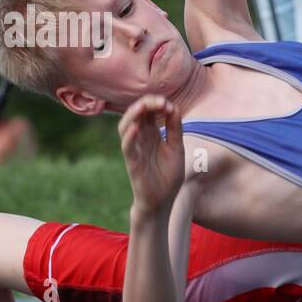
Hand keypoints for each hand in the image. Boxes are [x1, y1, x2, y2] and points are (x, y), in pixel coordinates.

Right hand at [119, 95, 185, 213]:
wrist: (163, 201)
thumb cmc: (168, 175)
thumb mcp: (176, 148)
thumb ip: (175, 129)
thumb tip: (173, 108)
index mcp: (152, 134)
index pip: (148, 111)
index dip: (156, 104)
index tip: (168, 105)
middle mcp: (141, 139)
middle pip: (135, 114)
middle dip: (146, 104)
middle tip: (160, 101)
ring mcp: (135, 150)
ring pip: (125, 127)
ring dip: (133, 115)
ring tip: (143, 106)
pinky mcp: (132, 163)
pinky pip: (127, 148)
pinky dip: (130, 137)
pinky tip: (136, 128)